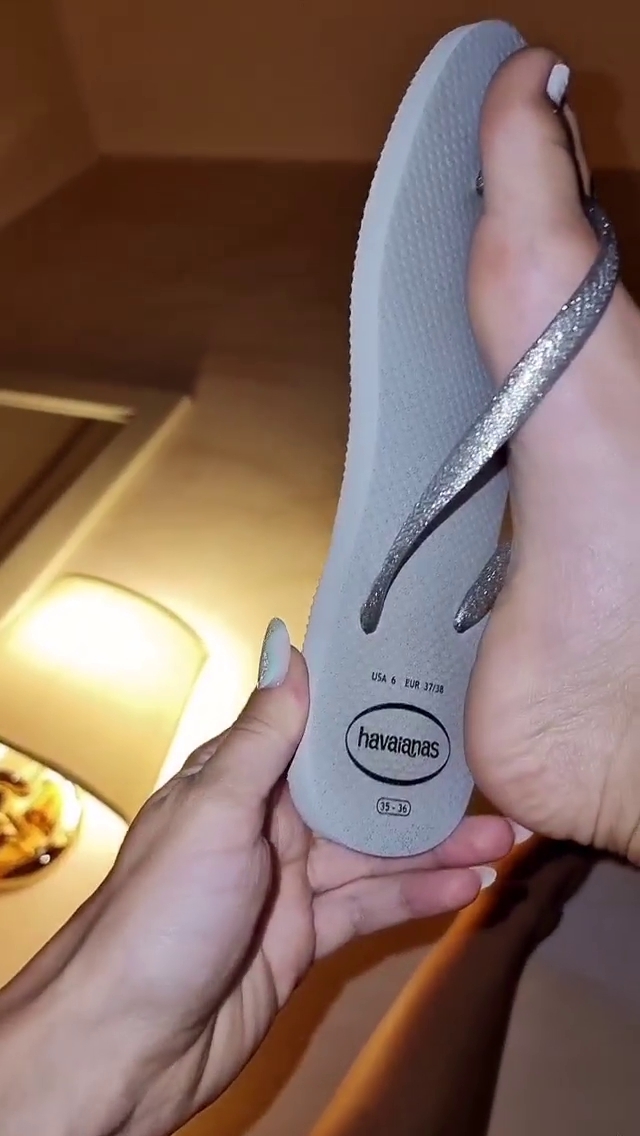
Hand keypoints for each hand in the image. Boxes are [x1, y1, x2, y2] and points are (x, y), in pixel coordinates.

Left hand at [1, 626, 517, 1135]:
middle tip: (492, 777)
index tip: (435, 688)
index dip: (373, 710)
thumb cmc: (158, 919)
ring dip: (437, 847)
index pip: (317, 730)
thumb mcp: (213, 812)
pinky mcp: (301, 936)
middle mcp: (264, 823)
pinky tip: (465, 889)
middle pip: (359, 795)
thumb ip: (260, 737)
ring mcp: (286, 883)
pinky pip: (369, 908)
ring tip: (503, 838)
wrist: (129, 1045)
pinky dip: (417, 898)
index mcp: (237, 780)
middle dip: (424, 788)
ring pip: (375, 854)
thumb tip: (285, 646)